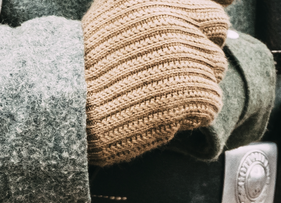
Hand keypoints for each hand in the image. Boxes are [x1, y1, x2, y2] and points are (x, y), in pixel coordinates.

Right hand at [82, 0, 231, 166]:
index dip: (202, 32)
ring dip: (193, 85)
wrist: (64, 107)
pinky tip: (162, 112)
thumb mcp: (116, 9)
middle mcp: (170, 24)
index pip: (212, 15)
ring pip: (214, 72)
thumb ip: (160, 2)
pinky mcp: (186, 93)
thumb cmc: (87, 62)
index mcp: (153, 3)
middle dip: (197, 58)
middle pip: (216, 43)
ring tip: (157, 94)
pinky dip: (191, 112)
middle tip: (163, 74)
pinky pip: (210, 102)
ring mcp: (180, 59)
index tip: (185, 45)